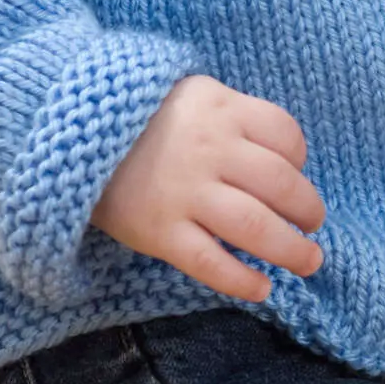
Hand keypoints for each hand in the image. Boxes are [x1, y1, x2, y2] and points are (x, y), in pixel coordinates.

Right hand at [91, 75, 326, 302]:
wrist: (71, 133)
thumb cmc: (142, 115)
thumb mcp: (193, 94)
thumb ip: (234, 115)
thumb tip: (283, 157)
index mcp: (221, 109)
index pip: (284, 133)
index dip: (300, 159)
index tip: (296, 174)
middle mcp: (209, 149)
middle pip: (280, 185)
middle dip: (307, 211)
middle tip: (313, 226)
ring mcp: (184, 192)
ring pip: (255, 228)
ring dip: (290, 250)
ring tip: (307, 261)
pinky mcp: (160, 231)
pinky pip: (211, 262)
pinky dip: (242, 280)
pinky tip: (261, 289)